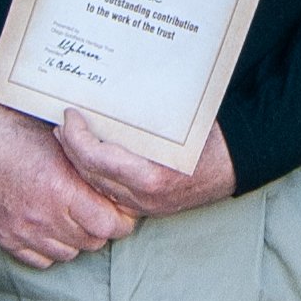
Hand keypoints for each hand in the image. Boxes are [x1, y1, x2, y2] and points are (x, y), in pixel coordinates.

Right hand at [0, 91, 138, 269]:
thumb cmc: (24, 138)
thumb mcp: (65, 146)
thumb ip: (92, 173)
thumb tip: (126, 191)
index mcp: (61, 188)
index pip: (108, 224)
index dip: (121, 221)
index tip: (122, 213)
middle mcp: (42, 215)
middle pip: (92, 241)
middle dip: (100, 229)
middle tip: (98, 213)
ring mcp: (23, 231)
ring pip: (69, 253)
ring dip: (76, 239)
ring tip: (71, 218)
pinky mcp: (6, 239)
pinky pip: (42, 261)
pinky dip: (50, 249)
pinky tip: (49, 228)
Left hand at [55, 114, 235, 221]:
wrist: (238, 163)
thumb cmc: (211, 138)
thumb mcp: (177, 123)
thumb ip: (141, 118)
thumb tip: (110, 93)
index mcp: (151, 176)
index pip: (96, 159)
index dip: (76, 138)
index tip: (70, 116)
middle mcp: (144, 197)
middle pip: (90, 175)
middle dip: (71, 148)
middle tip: (63, 124)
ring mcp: (145, 206)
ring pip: (98, 186)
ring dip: (79, 162)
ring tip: (70, 139)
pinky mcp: (148, 207)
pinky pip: (112, 192)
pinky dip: (96, 174)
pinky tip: (91, 158)